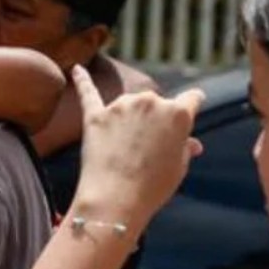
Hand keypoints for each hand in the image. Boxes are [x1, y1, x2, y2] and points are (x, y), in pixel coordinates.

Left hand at [70, 66, 204, 232]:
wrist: (114, 199)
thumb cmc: (153, 187)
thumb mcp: (179, 167)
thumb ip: (184, 147)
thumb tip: (192, 143)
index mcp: (178, 112)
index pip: (192, 98)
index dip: (192, 107)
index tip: (191, 110)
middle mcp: (150, 101)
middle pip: (158, 103)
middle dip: (156, 120)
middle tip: (149, 151)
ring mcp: (120, 107)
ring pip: (130, 105)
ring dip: (130, 119)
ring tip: (126, 150)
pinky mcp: (94, 117)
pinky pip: (88, 93)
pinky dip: (81, 80)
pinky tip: (75, 69)